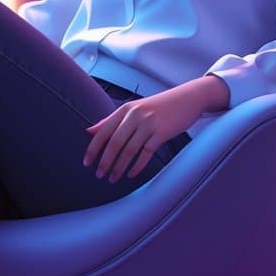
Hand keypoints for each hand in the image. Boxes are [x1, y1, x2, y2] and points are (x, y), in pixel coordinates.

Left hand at [83, 75, 228, 182]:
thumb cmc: (159, 106)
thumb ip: (111, 120)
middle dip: (105, 161)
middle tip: (99, 175)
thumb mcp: (134, 109)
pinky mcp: (162, 132)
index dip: (93, 148)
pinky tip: (131, 174)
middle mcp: (135, 115)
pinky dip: (137, 166)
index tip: (86, 163)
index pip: (103, 130)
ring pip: (129, 150)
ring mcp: (149, 123)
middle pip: (115, 142)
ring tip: (113, 178)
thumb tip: (90, 131)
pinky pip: (146, 153)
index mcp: (125, 109)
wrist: (188, 98)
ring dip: (119, 167)